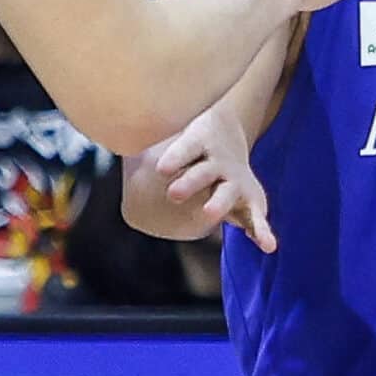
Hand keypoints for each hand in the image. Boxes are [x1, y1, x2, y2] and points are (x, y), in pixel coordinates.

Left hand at [149, 105, 274, 251]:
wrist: (228, 127)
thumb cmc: (187, 137)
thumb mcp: (166, 131)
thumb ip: (140, 143)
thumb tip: (107, 135)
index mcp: (198, 142)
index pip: (186, 148)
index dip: (174, 157)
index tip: (159, 168)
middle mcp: (217, 162)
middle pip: (203, 173)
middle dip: (190, 182)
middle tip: (172, 194)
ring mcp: (234, 182)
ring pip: (226, 193)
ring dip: (217, 204)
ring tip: (209, 215)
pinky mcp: (249, 200)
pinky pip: (256, 217)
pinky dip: (262, 231)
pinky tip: (269, 247)